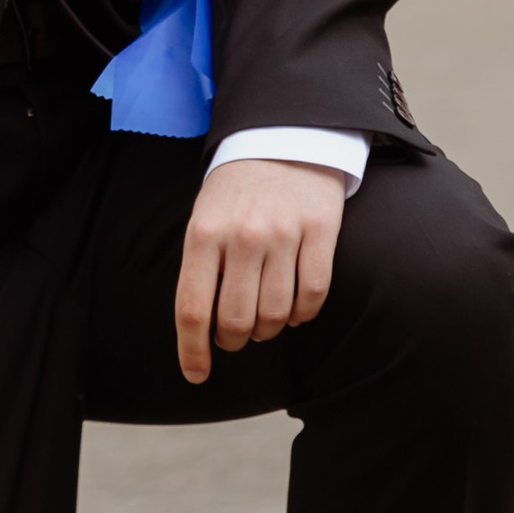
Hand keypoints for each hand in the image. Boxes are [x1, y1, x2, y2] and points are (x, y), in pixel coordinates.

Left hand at [172, 159, 345, 385]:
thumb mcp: (204, 218)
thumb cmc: (236, 190)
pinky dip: (302, 314)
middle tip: (236, 336)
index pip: (193, 308)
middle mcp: (242, 236)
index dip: (193, 351)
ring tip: (264, 321)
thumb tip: (201, 330)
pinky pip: (313, 296)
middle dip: (235, 341)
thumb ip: (201, 268)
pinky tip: (294, 309)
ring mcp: (284, 233)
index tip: (197, 375)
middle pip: (236, 320)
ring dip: (268, 330)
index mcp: (203, 233)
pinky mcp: (320, 231)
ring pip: (276, 315)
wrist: (282, 137)